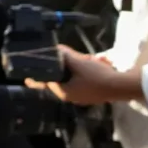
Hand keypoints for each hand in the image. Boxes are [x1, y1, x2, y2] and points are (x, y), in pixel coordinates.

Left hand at [27, 46, 141, 106]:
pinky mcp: (90, 95)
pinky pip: (80, 83)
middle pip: (58, 81)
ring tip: (84, 59)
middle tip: (62, 58)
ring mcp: (81, 97)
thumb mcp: (78, 63)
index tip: (27, 78)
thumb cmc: (97, 76)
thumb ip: (65, 56)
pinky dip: (82, 74)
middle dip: (61, 69)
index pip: (46, 82)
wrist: (121, 86)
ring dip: (74, 69)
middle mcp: (70, 97)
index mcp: (64, 92)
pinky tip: (91, 65)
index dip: (38, 76)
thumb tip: (55, 50)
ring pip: (70, 81)